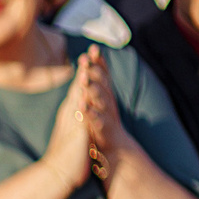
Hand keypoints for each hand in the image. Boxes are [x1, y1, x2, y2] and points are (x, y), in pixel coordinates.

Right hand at [40, 53, 95, 192]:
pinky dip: (81, 95)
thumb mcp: (72, 138)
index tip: (88, 61)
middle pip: (77, 88)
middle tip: (89, 53)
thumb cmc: (65, 160)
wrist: (56, 174)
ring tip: (87, 62)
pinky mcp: (75, 128)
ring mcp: (71, 120)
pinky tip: (84, 84)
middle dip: (84, 70)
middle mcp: (69, 115)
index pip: (78, 92)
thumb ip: (75, 127)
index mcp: (70, 116)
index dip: (83, 76)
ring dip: (82, 78)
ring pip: (77, 95)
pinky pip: (79, 108)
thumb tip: (78, 123)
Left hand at [78, 46, 131, 178]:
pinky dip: (90, 114)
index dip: (98, 62)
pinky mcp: (103, 131)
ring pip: (101, 101)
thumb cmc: (102, 125)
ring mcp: (106, 117)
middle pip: (102, 84)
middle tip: (87, 57)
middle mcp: (108, 104)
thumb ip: (95, 86)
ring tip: (85, 80)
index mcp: (105, 97)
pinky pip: (97, 121)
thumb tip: (89, 67)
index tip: (92, 47)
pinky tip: (83, 108)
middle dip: (94, 70)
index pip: (102, 76)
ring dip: (93, 90)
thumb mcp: (99, 104)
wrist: (114, 151)